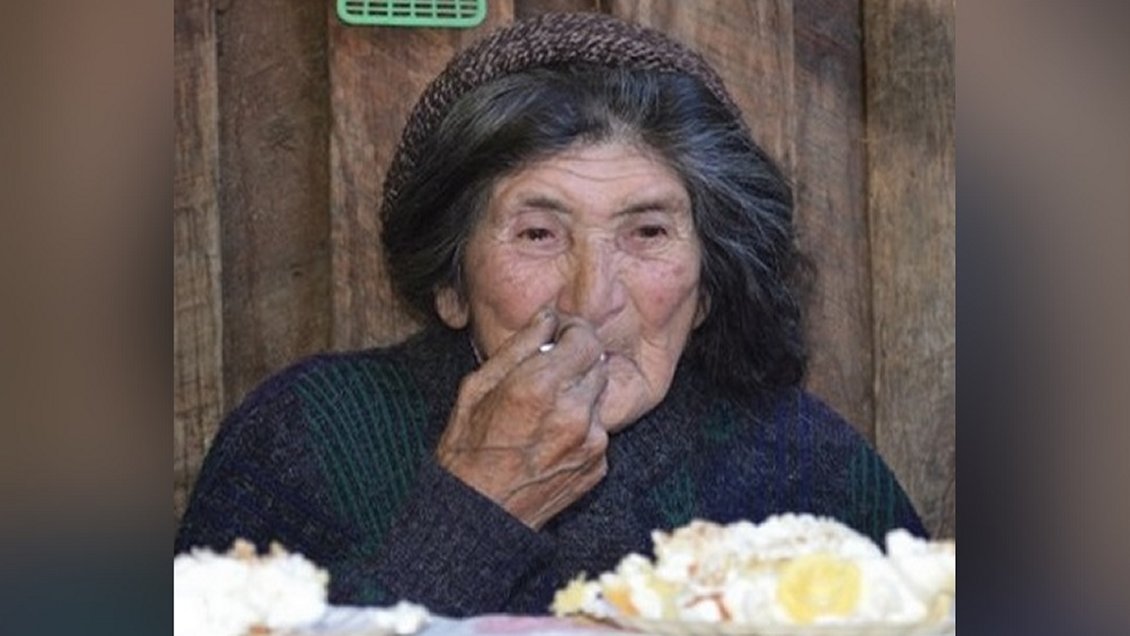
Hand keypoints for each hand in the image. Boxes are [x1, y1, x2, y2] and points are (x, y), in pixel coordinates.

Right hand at [436, 309, 609, 529]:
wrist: (479, 516)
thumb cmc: (468, 450)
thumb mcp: (477, 387)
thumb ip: (518, 347)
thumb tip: (547, 318)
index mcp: (540, 386)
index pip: (585, 336)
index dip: (573, 331)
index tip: (560, 335)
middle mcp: (573, 412)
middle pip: (598, 363)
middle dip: (577, 361)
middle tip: (550, 372)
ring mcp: (591, 442)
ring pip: (599, 396)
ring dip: (580, 395)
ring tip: (546, 412)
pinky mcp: (599, 465)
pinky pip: (599, 430)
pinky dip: (582, 428)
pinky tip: (551, 440)